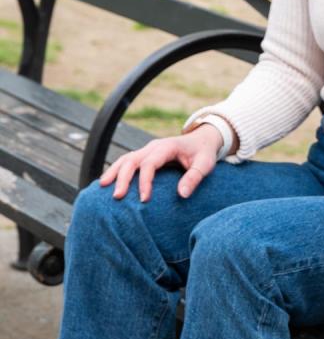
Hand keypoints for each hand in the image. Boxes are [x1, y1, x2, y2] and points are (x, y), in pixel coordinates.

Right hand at [99, 123, 222, 201]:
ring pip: (125, 159)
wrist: (202, 140)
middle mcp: (153, 147)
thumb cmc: (204, 153)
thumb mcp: (205, 164)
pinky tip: (107, 183)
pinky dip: (116, 171)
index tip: (144, 199)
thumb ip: (195, 177)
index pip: (150, 163)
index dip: (145, 181)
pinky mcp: (144, 155)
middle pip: (132, 159)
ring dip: (113, 172)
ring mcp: (147, 150)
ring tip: (102, 187)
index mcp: (167, 147)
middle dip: (122, 177)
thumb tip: (182, 195)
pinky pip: (126, 162)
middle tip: (117, 197)